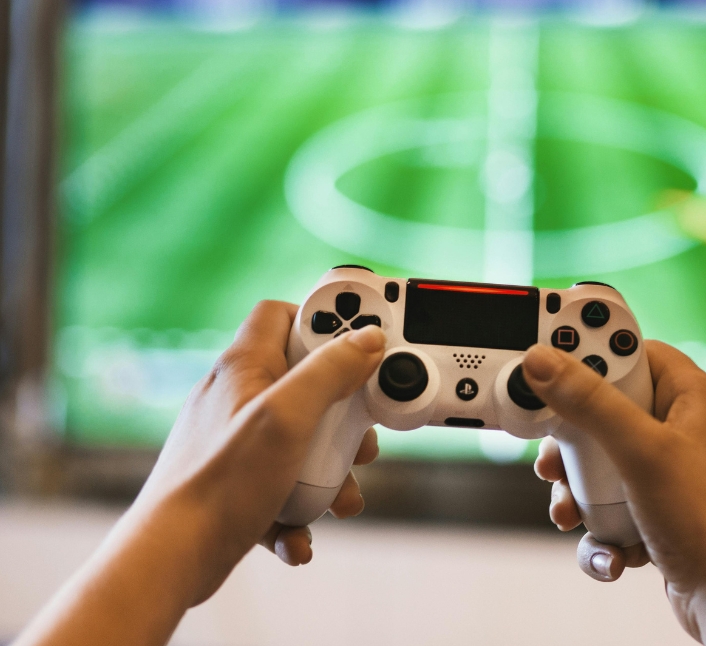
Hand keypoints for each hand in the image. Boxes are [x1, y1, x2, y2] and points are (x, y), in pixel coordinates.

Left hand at [15, 301, 385, 645]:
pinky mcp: (234, 482)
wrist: (167, 562)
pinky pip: (280, 484)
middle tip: (359, 435)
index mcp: (244, 366)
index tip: (358, 344)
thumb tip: (366, 339)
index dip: (321, 320)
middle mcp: (237, 397)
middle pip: (303, 383)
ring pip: (299, 440)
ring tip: (339, 497)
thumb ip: (329, 372)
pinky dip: (297, 507)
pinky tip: (298, 533)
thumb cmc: (221, 484)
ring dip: (327, 471)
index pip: (281, 314)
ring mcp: (235, 441)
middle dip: (341, 414)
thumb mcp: (288, 417)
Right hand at [523, 340, 705, 645]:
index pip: (630, 349)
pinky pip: (609, 499)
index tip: (547, 362)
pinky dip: (599, 523)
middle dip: (571, 441)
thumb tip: (541, 361)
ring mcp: (668, 468)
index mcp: (690, 395)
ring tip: (570, 511)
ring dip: (577, 488)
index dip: (589, 353)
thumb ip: (588, 402)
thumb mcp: (640, 451)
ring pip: (599, 458)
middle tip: (553, 455)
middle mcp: (680, 425)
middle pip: (603, 406)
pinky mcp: (656, 504)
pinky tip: (608, 547)